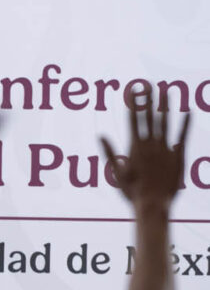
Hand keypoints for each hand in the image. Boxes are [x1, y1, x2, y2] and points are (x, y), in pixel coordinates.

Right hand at [100, 87, 189, 214]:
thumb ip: (109, 152)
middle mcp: (150, 144)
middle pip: (148, 117)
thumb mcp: (116, 172)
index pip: (133, 120)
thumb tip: (100, 135)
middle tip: (147, 85)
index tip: (132, 91)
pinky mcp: (178, 156)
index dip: (133, 104)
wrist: (153, 204)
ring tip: (166, 92)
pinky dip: (185, 124)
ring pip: (165, 123)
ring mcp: (165, 149)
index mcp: (134, 147)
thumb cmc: (132, 192)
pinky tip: (188, 112)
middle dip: (148, 100)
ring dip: (165, 106)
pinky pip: (182, 136)